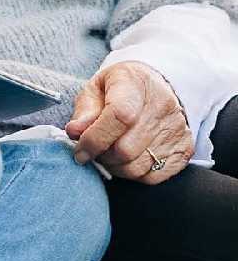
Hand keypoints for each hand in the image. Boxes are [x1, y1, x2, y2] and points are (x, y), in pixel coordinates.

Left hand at [65, 61, 193, 183]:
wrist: (154, 86)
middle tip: (95, 151)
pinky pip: (154, 176)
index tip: (80, 151)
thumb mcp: (95, 89)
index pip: (119, 116)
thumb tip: (74, 132)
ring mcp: (177, 129)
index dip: (95, 139)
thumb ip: (84, 112)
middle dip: (102, 157)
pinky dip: (135, 174)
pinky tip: (128, 160)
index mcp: (136, 84)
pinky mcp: (185, 148)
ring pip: (138, 167)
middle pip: (127, 149)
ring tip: (110, 154)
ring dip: (116, 167)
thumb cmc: (120, 89)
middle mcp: (162, 106)